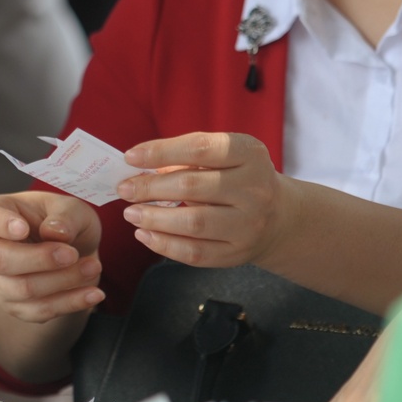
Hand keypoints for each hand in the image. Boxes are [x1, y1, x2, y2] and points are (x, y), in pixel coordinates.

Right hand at [0, 191, 103, 323]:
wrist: (74, 250)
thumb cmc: (64, 222)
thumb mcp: (72, 207)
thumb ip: (64, 216)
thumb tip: (55, 233)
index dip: (1, 224)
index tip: (23, 228)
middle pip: (0, 260)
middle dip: (41, 259)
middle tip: (72, 254)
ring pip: (22, 290)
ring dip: (62, 281)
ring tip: (93, 268)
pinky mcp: (16, 307)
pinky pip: (39, 311)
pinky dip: (70, 303)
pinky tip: (93, 294)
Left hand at [116, 132, 294, 268]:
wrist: (278, 217)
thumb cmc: (237, 178)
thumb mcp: (224, 157)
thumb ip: (186, 157)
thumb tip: (139, 167)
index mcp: (249, 154)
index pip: (200, 148)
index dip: (161, 151)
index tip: (130, 157)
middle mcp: (254, 189)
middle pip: (192, 186)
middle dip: (150, 188)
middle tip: (124, 189)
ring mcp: (248, 224)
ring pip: (193, 223)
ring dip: (154, 218)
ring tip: (131, 213)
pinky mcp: (237, 253)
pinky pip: (195, 252)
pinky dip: (164, 244)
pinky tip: (144, 234)